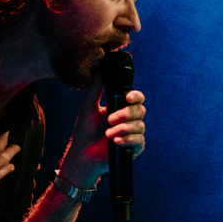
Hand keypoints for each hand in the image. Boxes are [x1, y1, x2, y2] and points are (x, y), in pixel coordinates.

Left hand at [59, 69, 145, 188]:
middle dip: (126, 114)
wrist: (82, 155)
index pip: (136, 98)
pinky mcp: (134, 149)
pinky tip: (116, 141)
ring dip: (123, 129)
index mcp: (120, 108)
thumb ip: (96, 87)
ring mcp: (133, 134)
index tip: (127, 97)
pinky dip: (128, 140)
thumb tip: (101, 65)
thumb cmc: (84, 131)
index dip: (135, 96)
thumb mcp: (89, 106)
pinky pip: (139, 141)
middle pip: (140, 110)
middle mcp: (129, 120)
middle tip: (110, 119)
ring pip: (140, 126)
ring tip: (108, 134)